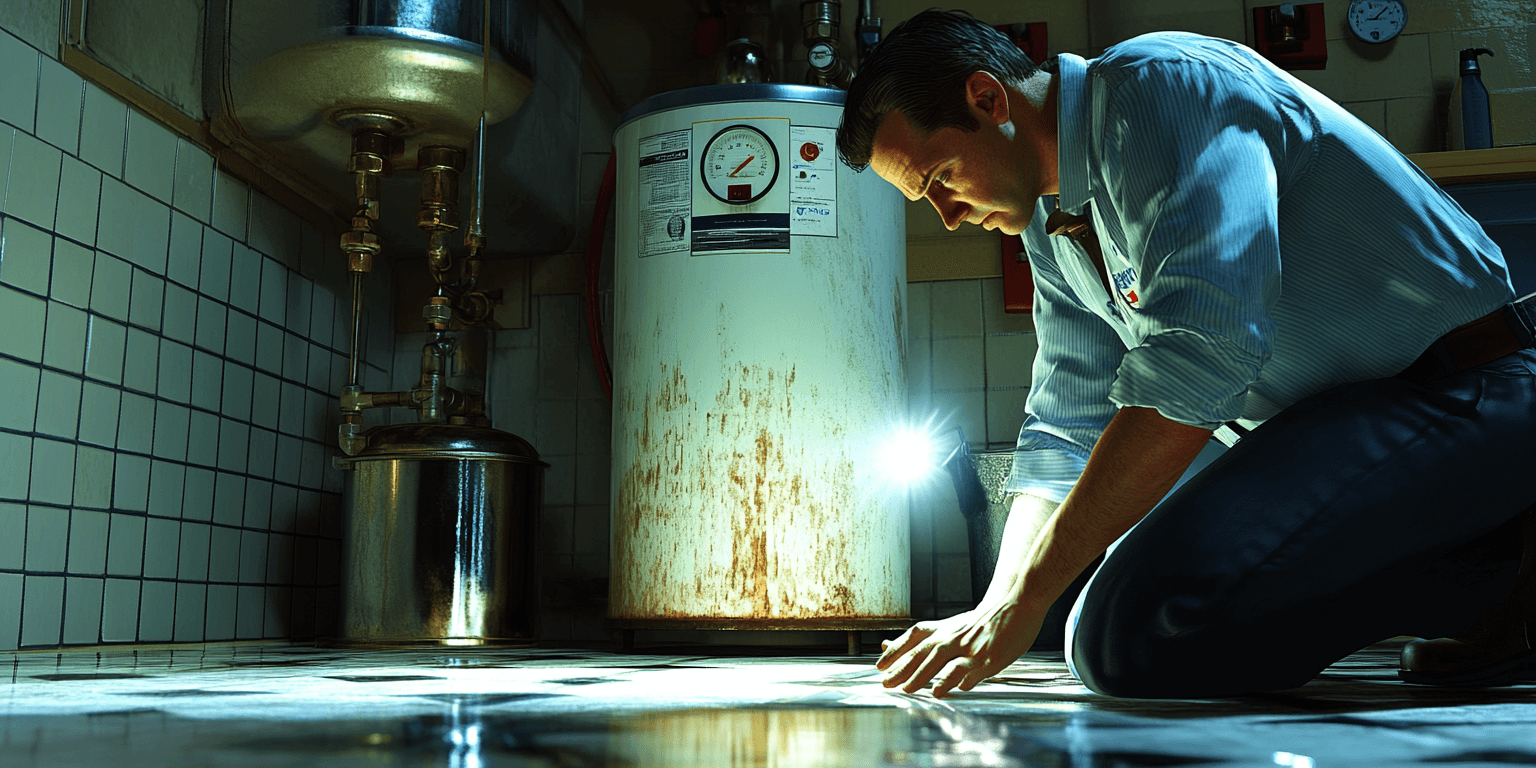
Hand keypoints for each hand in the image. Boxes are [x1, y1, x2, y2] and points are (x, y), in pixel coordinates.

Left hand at [876, 601, 1045, 697]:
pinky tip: (945, 689)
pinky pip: (969, 670)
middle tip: (887, 684)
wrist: (1016, 603)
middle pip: (923, 653)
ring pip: (942, 660)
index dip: (895, 652)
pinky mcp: (988, 658)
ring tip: (910, 689)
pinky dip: (956, 679)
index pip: (914, 639)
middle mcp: (953, 637)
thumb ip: (928, 637)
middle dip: (903, 670)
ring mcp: (970, 648)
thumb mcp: (953, 625)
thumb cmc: (983, 620)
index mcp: (945, 629)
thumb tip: (889, 645)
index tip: (880, 667)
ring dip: (924, 675)